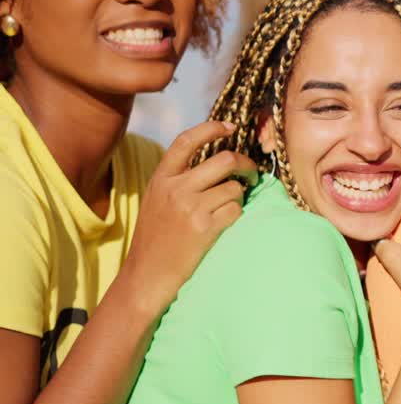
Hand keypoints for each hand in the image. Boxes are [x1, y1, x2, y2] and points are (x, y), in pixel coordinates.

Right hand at [120, 121, 257, 315]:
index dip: (211, 128)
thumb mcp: (156, 201)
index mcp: (160, 179)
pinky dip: (236, 214)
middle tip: (251, 174)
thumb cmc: (155, 240)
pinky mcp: (204, 227)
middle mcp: (174, 189)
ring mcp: (190, 207)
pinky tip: (223, 224)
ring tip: (228, 208)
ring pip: (234, 187)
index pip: (186, 141)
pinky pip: (236, 209)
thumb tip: (216, 160)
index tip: (231, 128)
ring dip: (239, 196)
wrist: (145, 275)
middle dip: (245, 165)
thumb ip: (178, 180)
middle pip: (224, 160)